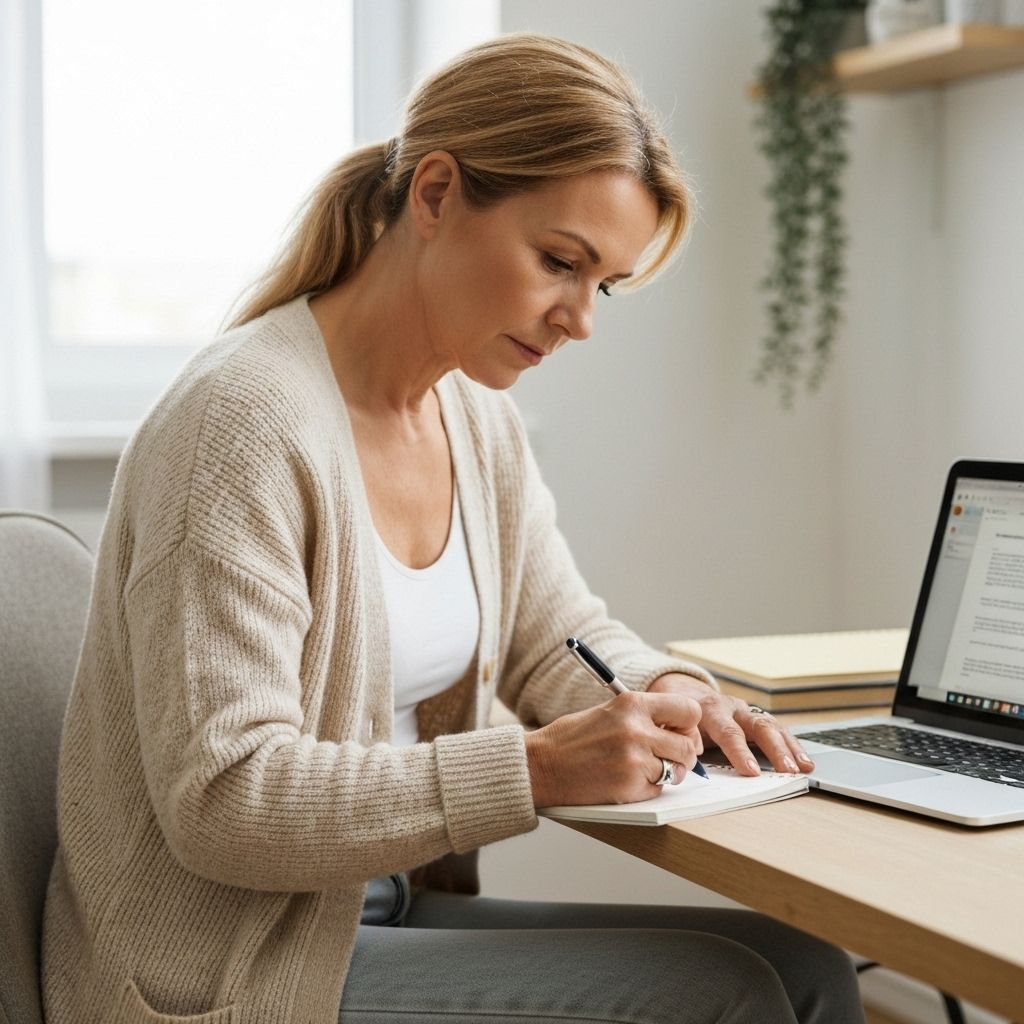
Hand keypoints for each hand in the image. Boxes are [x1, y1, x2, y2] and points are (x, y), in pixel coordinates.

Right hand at [524, 690, 702, 807]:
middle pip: (688, 744)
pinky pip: (658, 789)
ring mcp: (634, 760)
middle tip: (670, 756)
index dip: (689, 724)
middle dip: (683, 753)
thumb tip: (680, 728)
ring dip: (668, 772)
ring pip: (677, 770)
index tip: (681, 730)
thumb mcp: (609, 712)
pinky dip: (648, 788)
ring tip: (646, 769)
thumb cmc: (571, 739)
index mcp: (632, 703)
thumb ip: (644, 716)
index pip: (689, 710)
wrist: (541, 765)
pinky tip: (627, 780)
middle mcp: (637, 729)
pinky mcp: (630, 787)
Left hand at [646, 672, 814, 775]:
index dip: (740, 752)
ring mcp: (746, 711)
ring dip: (790, 749)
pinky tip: (805, 762)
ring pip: (773, 727)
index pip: (728, 731)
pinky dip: (793, 746)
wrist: (680, 690)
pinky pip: (778, 730)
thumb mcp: (672, 723)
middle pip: (759, 727)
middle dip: (775, 750)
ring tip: (805, 769)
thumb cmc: (675, 713)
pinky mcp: (755, 717)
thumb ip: (681, 741)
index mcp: (709, 709)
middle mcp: (732, 707)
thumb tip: (688, 766)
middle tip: (788, 771)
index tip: (752, 772)